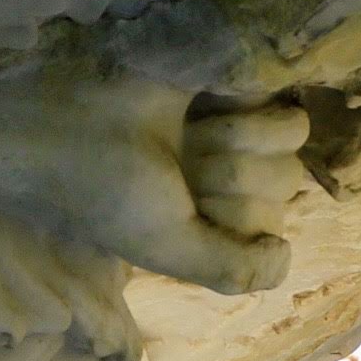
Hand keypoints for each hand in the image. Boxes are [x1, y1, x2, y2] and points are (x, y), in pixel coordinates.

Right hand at [0, 78, 306, 297]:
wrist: (68, 123)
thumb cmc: (110, 193)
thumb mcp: (170, 249)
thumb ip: (233, 270)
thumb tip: (287, 251)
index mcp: (217, 225)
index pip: (273, 231)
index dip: (232, 216)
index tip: (183, 204)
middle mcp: (233, 183)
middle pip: (287, 183)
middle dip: (231, 173)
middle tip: (178, 167)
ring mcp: (239, 136)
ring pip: (293, 145)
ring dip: (236, 138)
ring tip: (188, 136)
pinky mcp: (237, 91)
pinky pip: (286, 110)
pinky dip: (250, 110)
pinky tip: (206, 110)